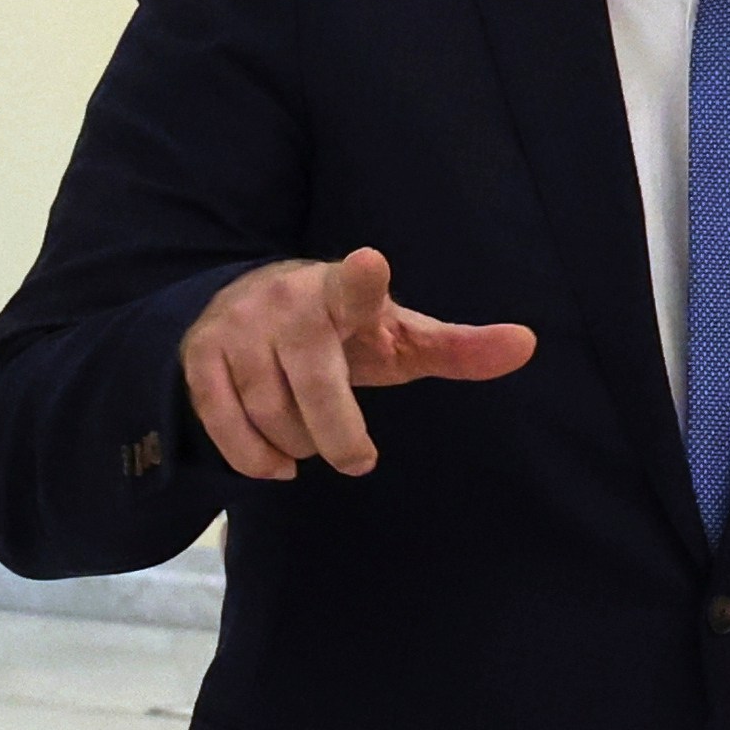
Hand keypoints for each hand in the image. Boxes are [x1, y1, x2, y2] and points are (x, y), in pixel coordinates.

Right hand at [180, 247, 535, 479]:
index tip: (370, 266)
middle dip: (340, 437)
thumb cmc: (344, 328)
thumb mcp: (400, 334)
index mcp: (344, 290)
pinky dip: (255, 457)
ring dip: (301, 444)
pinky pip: (225, 425)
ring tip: (316, 440)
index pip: (355, 284)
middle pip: (316, 391)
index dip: (361, 281)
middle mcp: (286, 304)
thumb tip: (529, 344)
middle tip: (360, 457)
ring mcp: (237, 330)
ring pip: (272, 415)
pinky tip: (279, 463)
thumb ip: (459, 348)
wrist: (248, 304)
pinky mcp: (200, 358)